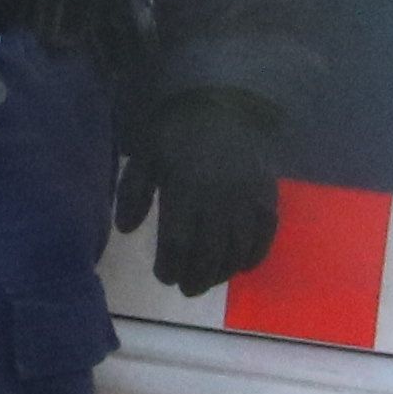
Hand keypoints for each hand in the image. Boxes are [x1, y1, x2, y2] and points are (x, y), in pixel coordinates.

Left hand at [123, 89, 281, 297]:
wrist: (222, 104)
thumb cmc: (177, 132)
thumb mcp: (145, 154)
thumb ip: (133, 191)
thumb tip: (125, 229)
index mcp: (184, 188)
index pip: (178, 242)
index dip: (170, 266)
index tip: (164, 275)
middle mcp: (218, 198)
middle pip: (208, 253)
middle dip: (196, 278)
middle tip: (187, 289)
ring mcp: (246, 198)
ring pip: (237, 249)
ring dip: (222, 273)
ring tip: (209, 280)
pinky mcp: (267, 196)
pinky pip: (264, 236)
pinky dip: (253, 256)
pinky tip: (241, 265)